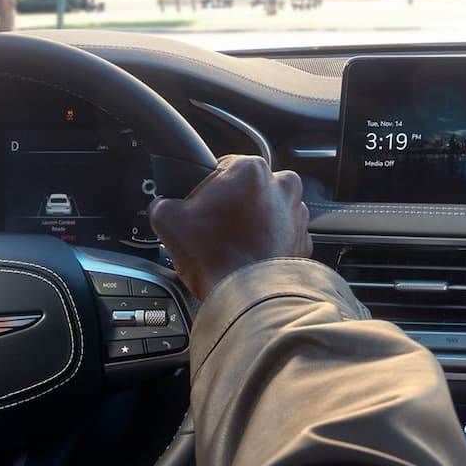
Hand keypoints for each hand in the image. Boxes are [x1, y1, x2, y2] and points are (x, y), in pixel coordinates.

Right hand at [149, 156, 310, 298]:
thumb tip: (162, 207)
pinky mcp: (303, 241)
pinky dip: (268, 245)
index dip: (206, 189)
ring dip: (253, 223)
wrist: (249, 298)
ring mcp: (297, 215)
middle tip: (214, 228)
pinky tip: (249, 258)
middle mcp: (282, 186)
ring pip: (268, 211)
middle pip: (248, 189)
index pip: (222, 167)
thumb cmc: (216, 257)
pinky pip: (281, 236)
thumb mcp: (169, 222)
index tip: (200, 208)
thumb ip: (162, 204)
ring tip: (232, 246)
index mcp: (251, 170)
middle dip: (233, 205)